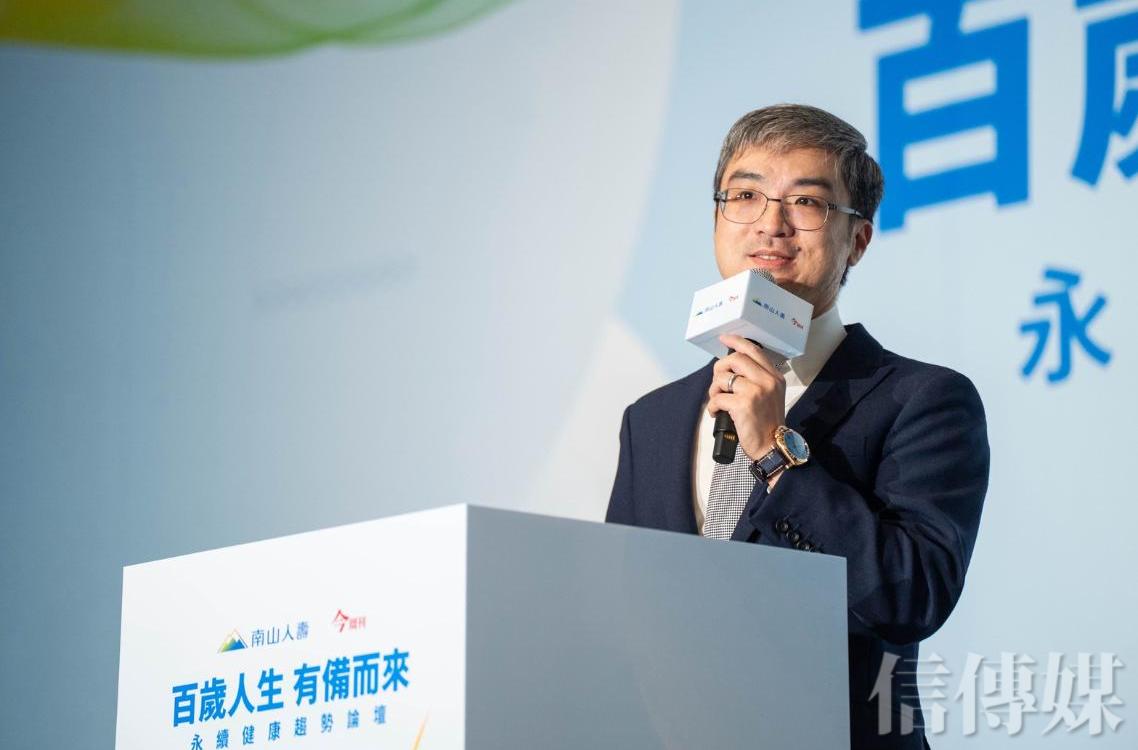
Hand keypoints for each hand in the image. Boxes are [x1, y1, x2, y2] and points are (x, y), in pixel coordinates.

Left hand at [708, 334, 785, 461]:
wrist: (772, 446)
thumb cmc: (767, 422)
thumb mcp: (771, 395)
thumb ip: (757, 379)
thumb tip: (731, 368)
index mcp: (774, 376)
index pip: (753, 350)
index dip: (736, 341)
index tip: (724, 338)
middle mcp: (767, 380)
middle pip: (735, 359)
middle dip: (720, 368)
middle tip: (718, 383)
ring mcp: (755, 391)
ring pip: (723, 378)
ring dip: (714, 389)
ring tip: (718, 400)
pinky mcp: (742, 404)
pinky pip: (717, 397)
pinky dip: (712, 406)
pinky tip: (716, 413)